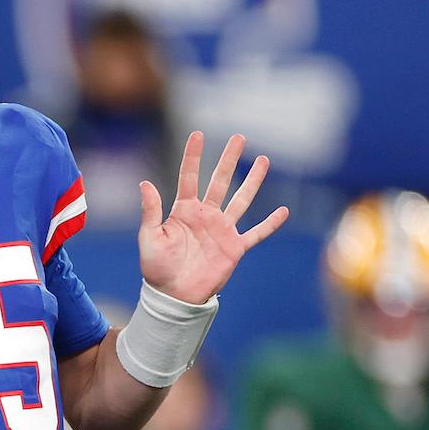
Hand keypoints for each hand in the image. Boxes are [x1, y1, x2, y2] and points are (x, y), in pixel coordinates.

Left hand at [138, 131, 288, 303]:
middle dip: (229, 159)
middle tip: (238, 137)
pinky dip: (270, 223)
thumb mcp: (149, 237)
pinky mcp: (235, 248)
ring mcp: (222, 230)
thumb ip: (150, 211)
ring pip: (241, 200)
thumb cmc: (157, 268)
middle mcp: (205, 215)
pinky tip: (283, 211)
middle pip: (220, 181)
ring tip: (263, 160)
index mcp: (183, 211)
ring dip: (253, 181)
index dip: (193, 156)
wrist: (174, 295)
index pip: (189, 177)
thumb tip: (145, 183)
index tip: (199, 134)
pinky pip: (256, 233)